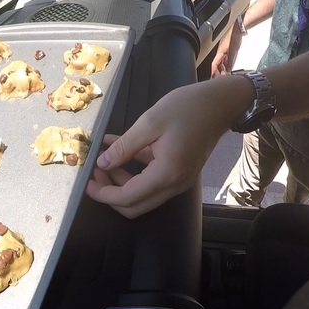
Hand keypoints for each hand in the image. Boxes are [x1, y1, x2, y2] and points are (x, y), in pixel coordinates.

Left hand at [86, 82, 232, 217]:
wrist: (221, 103)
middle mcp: (174, 184)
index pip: (127, 198)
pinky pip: (151, 180)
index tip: (86, 182)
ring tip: (103, 160)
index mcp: (166, 173)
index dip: (103, 194)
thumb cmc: (188, 107)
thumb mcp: (150, 122)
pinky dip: (133, 171)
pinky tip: (118, 150)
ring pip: (142, 196)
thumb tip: (102, 163)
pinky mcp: (179, 172)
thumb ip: (124, 146)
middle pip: (135, 206)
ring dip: (120, 182)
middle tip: (95, 171)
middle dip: (110, 192)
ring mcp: (178, 181)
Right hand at [210, 24, 242, 76]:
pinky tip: (231, 63)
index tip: (211, 77)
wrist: (238, 28)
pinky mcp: (229, 47)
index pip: (214, 64)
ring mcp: (225, 49)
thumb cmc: (234, 36)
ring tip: (227, 71)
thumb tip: (228, 69)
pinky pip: (227, 56)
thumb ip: (230, 61)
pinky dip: (228, 61)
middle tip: (222, 75)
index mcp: (219, 53)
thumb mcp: (233, 52)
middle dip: (219, 70)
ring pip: (223, 60)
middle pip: (218, 63)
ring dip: (224, 66)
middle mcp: (221, 51)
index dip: (212, 71)